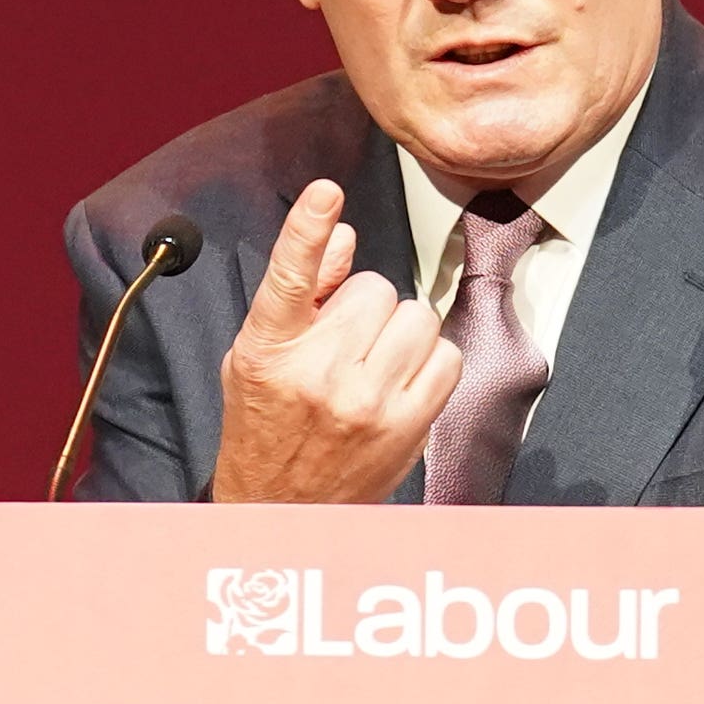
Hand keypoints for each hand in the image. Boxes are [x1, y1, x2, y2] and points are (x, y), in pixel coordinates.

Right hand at [210, 179, 463, 502]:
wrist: (281, 510)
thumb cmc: (266, 427)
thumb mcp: (256, 355)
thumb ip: (303, 293)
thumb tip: (341, 238)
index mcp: (269, 348)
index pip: (290, 275)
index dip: (307, 229)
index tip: (326, 193)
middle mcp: (317, 372)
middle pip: (377, 289)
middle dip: (366, 307)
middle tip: (346, 340)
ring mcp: (366, 401)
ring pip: (418, 318)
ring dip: (402, 332)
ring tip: (373, 362)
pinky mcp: (407, 426)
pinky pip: (447, 358)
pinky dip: (432, 363)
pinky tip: (401, 383)